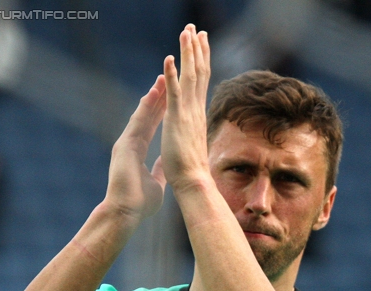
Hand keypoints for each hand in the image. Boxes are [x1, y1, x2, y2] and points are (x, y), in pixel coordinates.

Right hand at [104, 75, 167, 222]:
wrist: (125, 213)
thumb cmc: (139, 203)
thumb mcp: (155, 182)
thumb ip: (159, 170)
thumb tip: (166, 164)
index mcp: (137, 152)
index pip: (151, 127)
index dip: (159, 112)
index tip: (168, 98)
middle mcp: (130, 144)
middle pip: (146, 116)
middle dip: (157, 98)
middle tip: (166, 79)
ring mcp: (126, 144)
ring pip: (141, 115)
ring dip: (152, 97)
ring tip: (162, 79)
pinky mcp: (125, 146)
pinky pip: (137, 122)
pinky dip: (145, 107)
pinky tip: (152, 94)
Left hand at [161, 24, 211, 191]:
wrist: (193, 182)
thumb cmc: (192, 170)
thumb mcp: (192, 146)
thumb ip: (192, 133)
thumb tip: (194, 132)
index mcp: (196, 115)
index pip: (199, 83)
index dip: (201, 61)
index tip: (200, 43)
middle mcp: (195, 110)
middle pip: (198, 73)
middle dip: (197, 49)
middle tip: (196, 28)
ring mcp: (186, 114)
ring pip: (189, 77)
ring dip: (188, 53)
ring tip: (187, 31)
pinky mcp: (176, 120)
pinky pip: (174, 93)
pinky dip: (172, 75)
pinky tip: (169, 58)